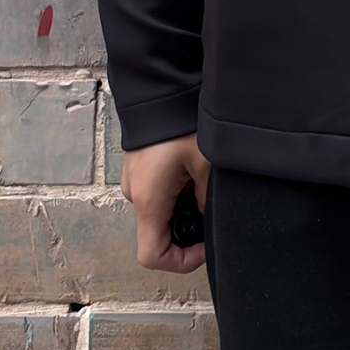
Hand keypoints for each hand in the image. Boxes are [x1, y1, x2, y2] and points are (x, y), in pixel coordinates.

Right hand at [122, 133, 209, 275]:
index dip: (181, 262)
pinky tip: (195, 170)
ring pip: (164, 213)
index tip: (206, 247)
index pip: (152, 256)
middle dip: (190, 230)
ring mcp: (137, 181)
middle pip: (161, 235)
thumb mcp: (206, 165)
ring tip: (205, 181)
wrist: (159, 87)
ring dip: (187, 208)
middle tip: (213, 206)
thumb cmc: (179, 123)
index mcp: (150, 201)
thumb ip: (208, 200)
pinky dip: (179, 192)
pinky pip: (160, 193)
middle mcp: (137, 195)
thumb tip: (209, 218)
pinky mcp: (142, 168)